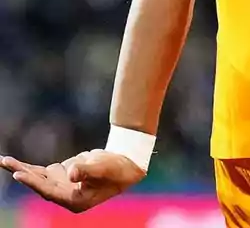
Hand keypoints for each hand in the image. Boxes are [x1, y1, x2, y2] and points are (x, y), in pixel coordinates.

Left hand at [1, 150, 145, 212]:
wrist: (125, 165)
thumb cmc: (117, 168)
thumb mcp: (103, 168)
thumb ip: (86, 170)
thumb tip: (70, 173)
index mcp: (75, 200)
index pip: (49, 191)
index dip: (33, 182)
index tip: (17, 174)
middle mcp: (65, 195)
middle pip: (39, 184)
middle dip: (22, 173)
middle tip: (5, 162)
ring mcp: (62, 185)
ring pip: (37, 177)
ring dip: (21, 169)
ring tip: (4, 161)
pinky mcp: (61, 176)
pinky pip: (40, 172)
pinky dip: (28, 167)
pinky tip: (14, 163)